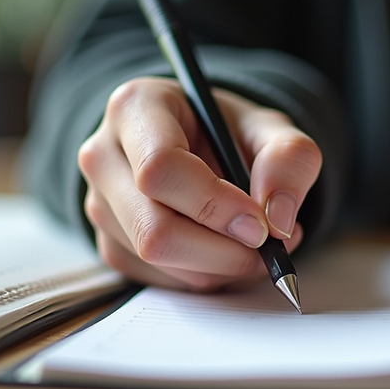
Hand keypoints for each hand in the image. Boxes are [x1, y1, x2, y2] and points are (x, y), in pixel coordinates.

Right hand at [78, 77, 321, 290]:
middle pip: (153, 227)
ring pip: (157, 259)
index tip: (260, 223)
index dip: (214, 204)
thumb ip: (288, 159)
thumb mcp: (270, 127)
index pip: (160, 168)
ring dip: (220, 266)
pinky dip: (206, 275)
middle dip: (223, 250)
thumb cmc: (227, 131)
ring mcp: (100, 204)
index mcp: (135, 108)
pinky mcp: (110, 244)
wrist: (202, 145)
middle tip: (269, 246)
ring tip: (256, 242)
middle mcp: (103, 156)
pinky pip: (160, 280)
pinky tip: (226, 250)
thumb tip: (279, 220)